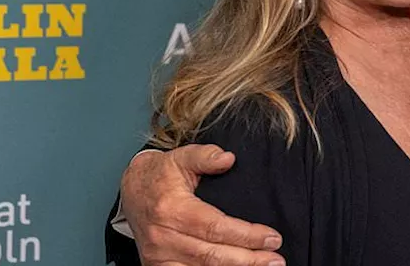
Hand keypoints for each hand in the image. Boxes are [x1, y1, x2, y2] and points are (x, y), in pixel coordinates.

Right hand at [121, 145, 283, 265]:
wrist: (133, 191)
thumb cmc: (161, 175)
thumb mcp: (182, 156)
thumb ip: (205, 155)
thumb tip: (228, 158)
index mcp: (172, 209)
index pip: (215, 227)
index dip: (246, 235)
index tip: (272, 238)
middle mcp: (163, 237)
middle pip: (212, 254)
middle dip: (248, 259)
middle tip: (276, 259)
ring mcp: (158, 256)